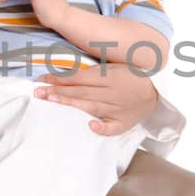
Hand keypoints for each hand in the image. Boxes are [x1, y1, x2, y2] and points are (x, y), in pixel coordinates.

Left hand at [33, 60, 159, 135]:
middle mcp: (112, 92)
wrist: (155, 92)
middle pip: (81, 92)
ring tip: (52, 100)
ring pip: (91, 106)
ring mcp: (118, 109)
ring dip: (71, 103)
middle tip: (39, 92)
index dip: (61, 78)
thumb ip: (93, 71)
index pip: (80, 77)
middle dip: (58, 91)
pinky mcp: (123, 122)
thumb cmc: (130, 77)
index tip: (42, 79)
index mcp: (109, 76)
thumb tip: (70, 74)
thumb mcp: (114, 67)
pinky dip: (102, 127)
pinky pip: (112, 127)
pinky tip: (91, 126)